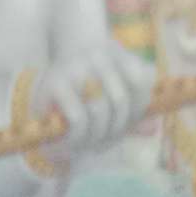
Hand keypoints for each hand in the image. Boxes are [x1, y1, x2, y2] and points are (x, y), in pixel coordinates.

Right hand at [24, 41, 153, 187]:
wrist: (42, 84)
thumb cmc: (85, 93)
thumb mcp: (113, 98)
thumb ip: (134, 112)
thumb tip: (153, 128)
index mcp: (117, 52)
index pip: (143, 80)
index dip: (138, 109)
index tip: (126, 123)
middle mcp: (98, 54)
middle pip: (121, 100)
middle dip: (115, 129)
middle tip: (103, 141)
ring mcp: (76, 67)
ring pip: (101, 111)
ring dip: (97, 136)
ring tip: (89, 144)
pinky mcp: (56, 82)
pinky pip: (80, 119)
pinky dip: (80, 137)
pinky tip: (74, 142)